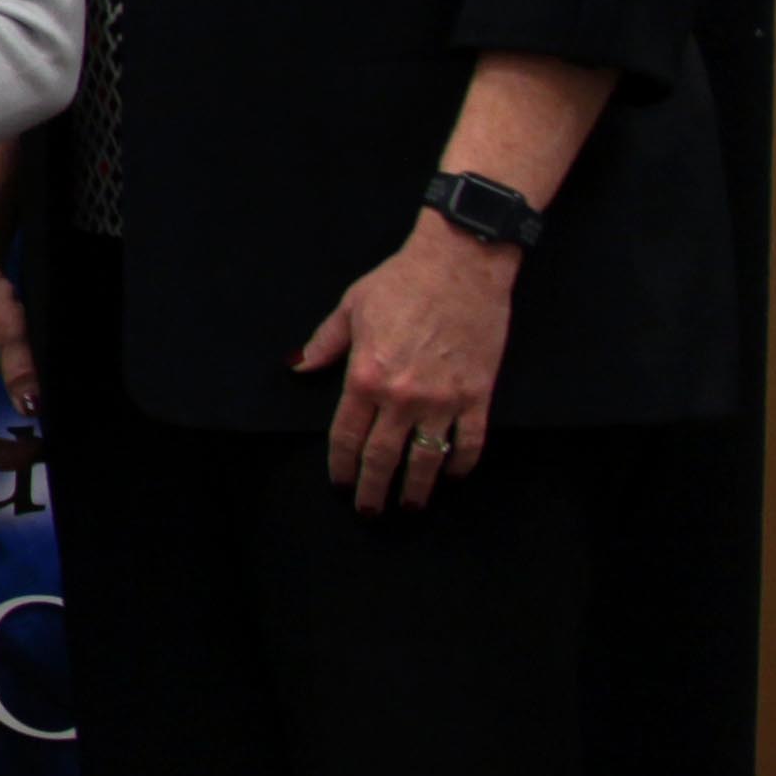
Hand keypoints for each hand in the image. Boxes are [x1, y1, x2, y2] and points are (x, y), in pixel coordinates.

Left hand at [302, 216, 513, 510]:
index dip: (342, 467)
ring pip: (426, 459)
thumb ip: (324, 344)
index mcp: (365, 377)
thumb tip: (297, 368)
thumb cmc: (401, 282)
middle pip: (383, 458)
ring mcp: (443, 400)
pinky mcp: (478, 395)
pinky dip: (460, 464)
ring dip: (417, 488)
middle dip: (374, 490)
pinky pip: (469, 442)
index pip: (347, 437)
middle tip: (370, 511)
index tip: (340, 485)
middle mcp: (402, 397)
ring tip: (411, 506)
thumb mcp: (351, 308)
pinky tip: (452, 475)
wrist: (460, 264)